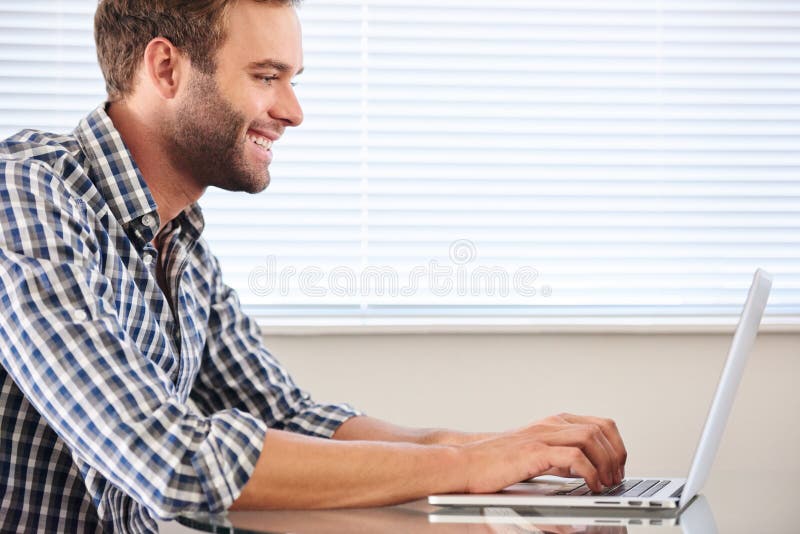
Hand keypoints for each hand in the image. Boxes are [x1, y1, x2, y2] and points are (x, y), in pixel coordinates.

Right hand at [458, 413, 626, 493]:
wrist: (467, 462)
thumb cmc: (496, 461)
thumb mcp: (536, 453)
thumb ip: (561, 456)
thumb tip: (586, 467)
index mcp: (553, 422)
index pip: (600, 423)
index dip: (616, 445)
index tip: (618, 466)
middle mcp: (550, 424)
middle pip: (601, 428)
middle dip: (616, 455)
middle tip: (616, 478)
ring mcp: (542, 436)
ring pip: (590, 438)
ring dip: (605, 463)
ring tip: (605, 483)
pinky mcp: (534, 452)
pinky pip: (573, 457)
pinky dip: (589, 472)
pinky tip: (590, 485)